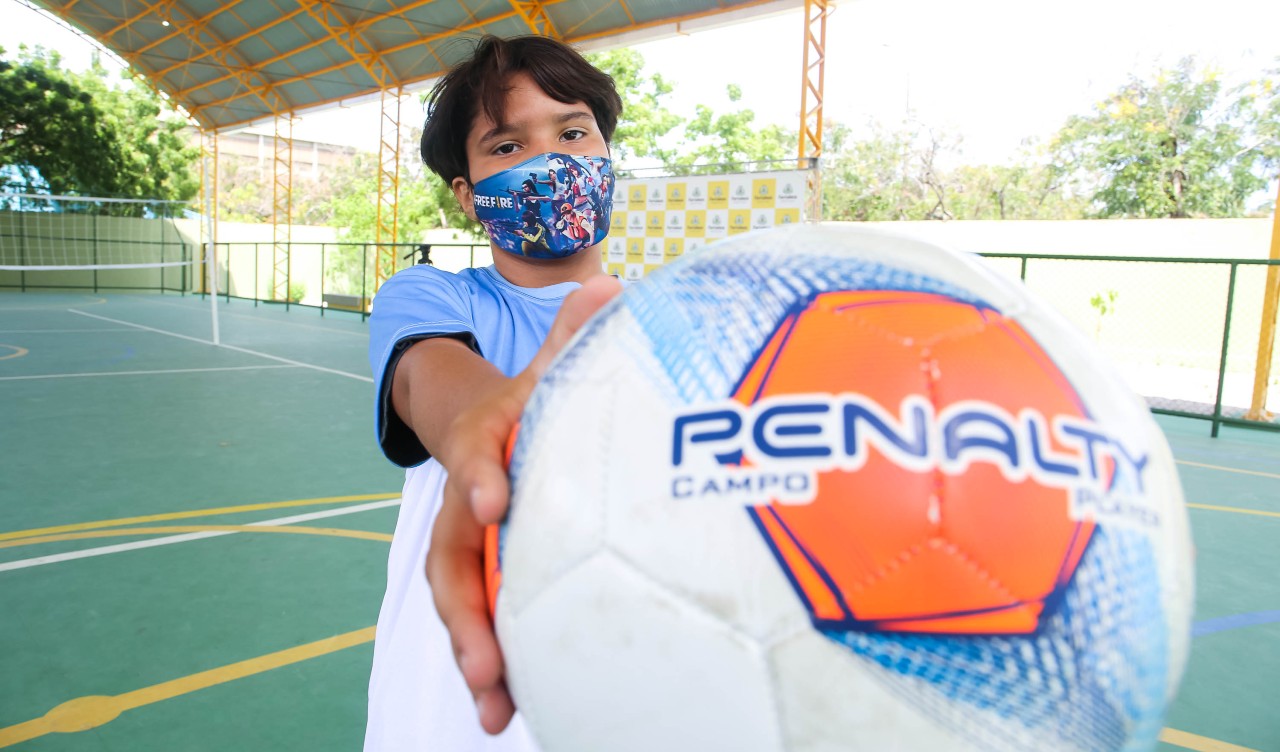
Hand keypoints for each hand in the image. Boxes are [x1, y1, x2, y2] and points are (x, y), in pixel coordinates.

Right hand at [426, 274, 621, 732]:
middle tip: (483, 662)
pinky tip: (511, 710)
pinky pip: (484, 621)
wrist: (476, 428)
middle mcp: (464, 505)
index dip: (481, 478)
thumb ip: (570, 337)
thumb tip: (609, 283)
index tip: (493, 500)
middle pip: (452, 559)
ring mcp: (469, 548)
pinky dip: (494, 665)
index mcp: (483, 450)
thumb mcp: (543, 369)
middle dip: (464, 610)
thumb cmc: (523, 405)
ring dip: (474, 656)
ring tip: (494, 710)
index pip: (476, 461)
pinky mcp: (486, 579)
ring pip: (461, 604)